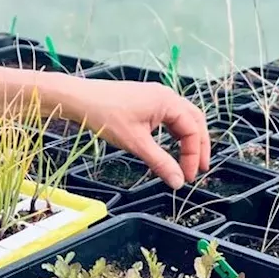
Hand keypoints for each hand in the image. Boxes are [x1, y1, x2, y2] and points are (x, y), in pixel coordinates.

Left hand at [57, 78, 211, 189]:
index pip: (193, 131)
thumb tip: (178, 182)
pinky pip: (169, 117)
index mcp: (168, 101)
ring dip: (188, 139)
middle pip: (194, 121)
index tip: (187, 177)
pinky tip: (171, 145)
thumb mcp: (135, 143)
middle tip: (199, 169)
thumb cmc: (105, 115)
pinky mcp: (145, 100)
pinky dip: (174, 133)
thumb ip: (160, 162)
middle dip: (199, 145)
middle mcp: (166, 95)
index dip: (193, 156)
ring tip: (189, 160)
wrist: (79, 98)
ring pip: (183, 118)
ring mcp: (156, 96)